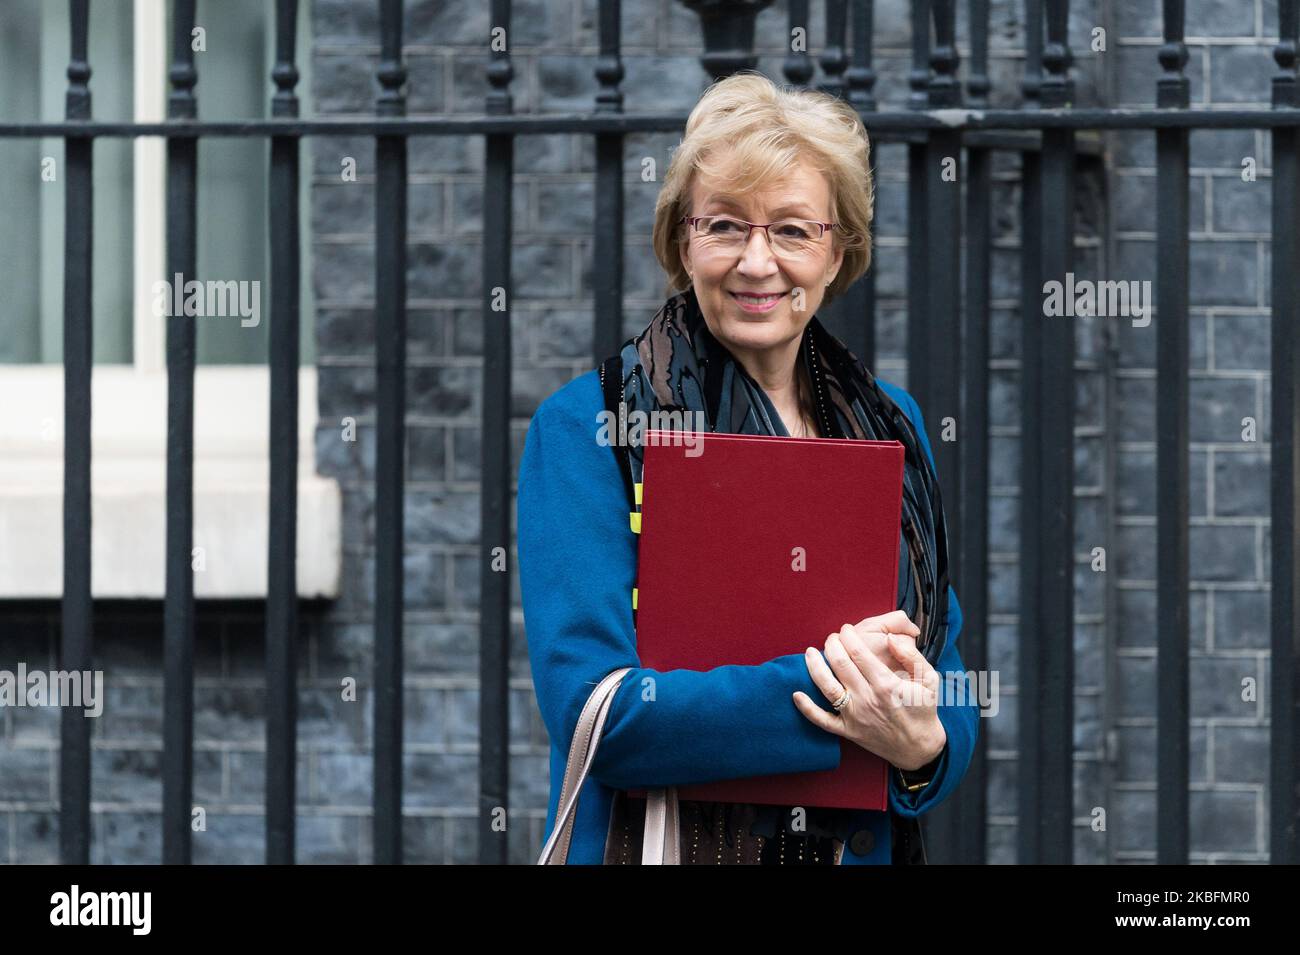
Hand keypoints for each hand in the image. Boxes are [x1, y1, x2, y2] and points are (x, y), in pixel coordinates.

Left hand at [792, 610, 945, 771]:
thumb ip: (911, 655)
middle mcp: (868, 699)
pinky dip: (807, 709)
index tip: (846, 629)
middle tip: (832, 637)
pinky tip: (796, 694)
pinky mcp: (847, 731)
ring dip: (815, 667)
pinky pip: (822, 720)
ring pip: (827, 688)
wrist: (919, 747)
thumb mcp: (928, 679)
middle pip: (841, 665)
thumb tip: (891, 637)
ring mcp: (855, 717)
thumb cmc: (923, 710)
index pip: (859, 653)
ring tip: (810, 652)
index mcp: (887, 685)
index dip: (849, 636)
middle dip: (832, 645)